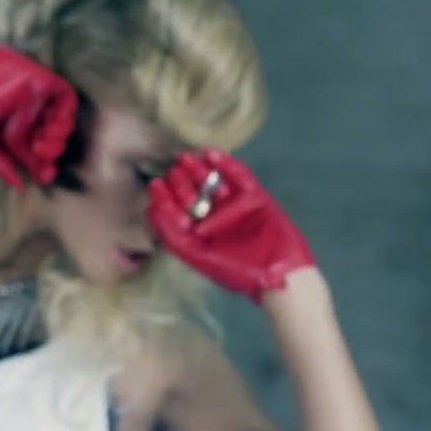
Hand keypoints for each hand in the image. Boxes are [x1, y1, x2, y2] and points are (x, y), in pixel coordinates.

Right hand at [0, 30, 77, 189]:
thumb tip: (20, 186)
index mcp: (11, 131)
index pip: (33, 154)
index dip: (42, 168)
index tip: (44, 177)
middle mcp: (26, 116)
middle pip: (50, 142)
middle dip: (51, 155)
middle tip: (43, 158)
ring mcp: (36, 99)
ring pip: (62, 123)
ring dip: (59, 137)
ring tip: (43, 140)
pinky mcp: (43, 81)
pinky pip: (67, 99)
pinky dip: (67, 113)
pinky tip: (52, 123)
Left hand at [147, 149, 314, 303]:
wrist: (278, 275)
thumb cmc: (237, 271)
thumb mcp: (197, 256)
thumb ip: (172, 235)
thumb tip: (152, 209)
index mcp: (200, 233)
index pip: (179, 210)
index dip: (166, 197)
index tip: (156, 183)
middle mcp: (216, 217)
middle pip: (195, 192)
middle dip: (182, 181)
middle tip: (174, 170)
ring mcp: (236, 206)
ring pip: (214, 181)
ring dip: (200, 169)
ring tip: (187, 158)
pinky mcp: (256, 197)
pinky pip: (240, 177)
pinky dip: (228, 165)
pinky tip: (213, 155)